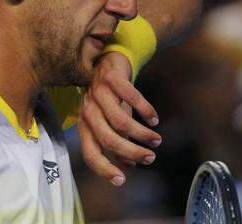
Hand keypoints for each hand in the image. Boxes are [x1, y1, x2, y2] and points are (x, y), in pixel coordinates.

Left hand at [78, 52, 161, 186]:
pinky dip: (145, 110)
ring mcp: (98, 92)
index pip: (90, 153)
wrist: (108, 60)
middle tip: (150, 157)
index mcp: (85, 124)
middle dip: (131, 152)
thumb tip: (128, 166)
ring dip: (141, 133)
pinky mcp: (112, 77)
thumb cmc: (110, 96)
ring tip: (156, 139)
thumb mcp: (111, 120)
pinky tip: (154, 119)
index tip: (122, 180)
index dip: (104, 169)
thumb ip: (117, 141)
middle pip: (108, 139)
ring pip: (121, 121)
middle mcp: (88, 110)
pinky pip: (131, 97)